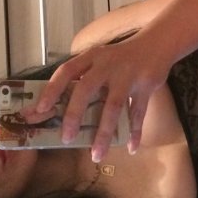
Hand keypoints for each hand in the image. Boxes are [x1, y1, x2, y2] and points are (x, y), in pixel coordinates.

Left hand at [28, 35, 170, 161]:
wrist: (157, 42)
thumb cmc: (122, 57)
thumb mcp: (101, 60)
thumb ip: (85, 78)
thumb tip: (60, 110)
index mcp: (92, 57)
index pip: (66, 71)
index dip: (52, 89)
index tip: (40, 109)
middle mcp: (107, 64)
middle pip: (86, 89)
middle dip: (74, 115)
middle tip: (66, 138)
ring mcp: (128, 75)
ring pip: (113, 106)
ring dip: (103, 133)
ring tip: (96, 155)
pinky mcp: (146, 85)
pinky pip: (138, 113)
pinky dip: (135, 132)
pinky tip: (130, 148)